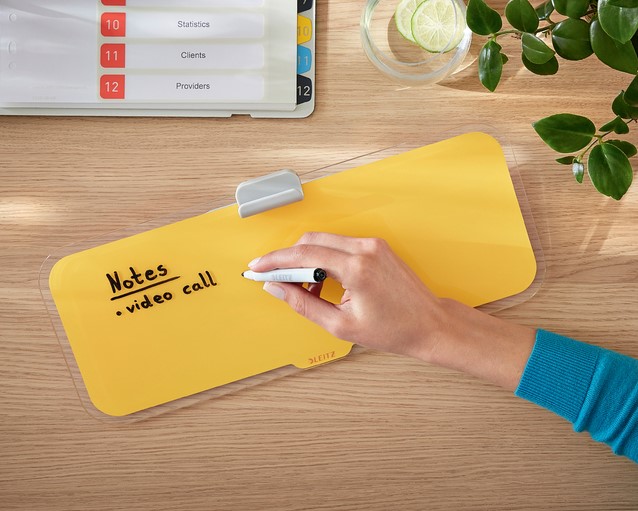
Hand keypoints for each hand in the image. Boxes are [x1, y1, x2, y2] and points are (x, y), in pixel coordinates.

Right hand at [249, 232, 448, 360]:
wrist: (429, 324)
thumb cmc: (394, 329)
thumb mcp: (341, 325)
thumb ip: (303, 304)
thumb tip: (277, 289)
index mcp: (357, 268)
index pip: (304, 254)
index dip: (275, 260)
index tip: (258, 267)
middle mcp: (365, 249)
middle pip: (311, 240)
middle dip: (287, 258)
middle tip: (274, 278)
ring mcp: (373, 245)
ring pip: (324, 240)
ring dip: (306, 259)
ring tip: (304, 288)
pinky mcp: (377, 246)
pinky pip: (340, 245)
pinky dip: (324, 258)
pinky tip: (322, 281)